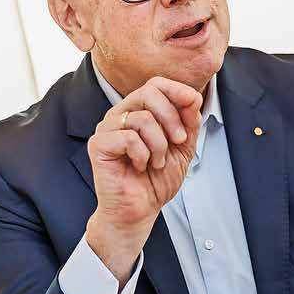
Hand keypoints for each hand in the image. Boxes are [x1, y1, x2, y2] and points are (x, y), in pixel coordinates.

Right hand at [86, 77, 203, 282]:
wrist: (141, 210)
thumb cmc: (156, 180)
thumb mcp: (183, 149)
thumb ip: (189, 123)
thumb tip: (193, 98)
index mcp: (140, 111)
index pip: (156, 84)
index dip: (178, 90)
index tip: (193, 107)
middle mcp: (122, 115)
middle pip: (148, 92)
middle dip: (172, 117)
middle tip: (178, 141)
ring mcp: (108, 128)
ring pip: (142, 118)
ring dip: (159, 145)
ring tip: (158, 162)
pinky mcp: (99, 144)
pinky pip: (128, 138)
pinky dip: (143, 155)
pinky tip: (141, 166)